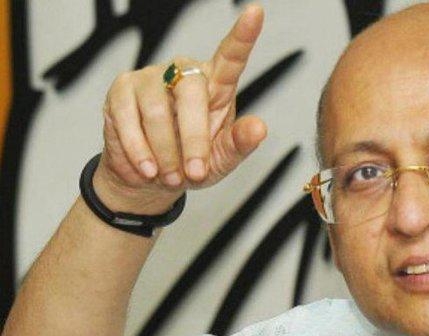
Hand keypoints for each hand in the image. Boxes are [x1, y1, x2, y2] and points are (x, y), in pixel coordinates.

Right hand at [95, 4, 265, 213]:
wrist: (149, 179)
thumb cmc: (191, 164)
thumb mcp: (221, 161)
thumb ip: (239, 145)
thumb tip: (259, 128)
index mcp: (216, 86)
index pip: (231, 56)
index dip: (243, 35)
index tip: (256, 12)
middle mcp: (183, 72)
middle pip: (192, 92)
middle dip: (193, 139)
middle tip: (194, 172)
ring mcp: (150, 77)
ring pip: (157, 110)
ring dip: (166, 152)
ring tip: (171, 176)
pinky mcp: (122, 90)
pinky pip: (128, 119)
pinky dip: (140, 151)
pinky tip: (147, 168)